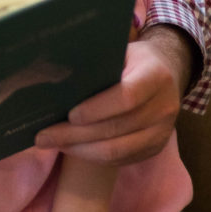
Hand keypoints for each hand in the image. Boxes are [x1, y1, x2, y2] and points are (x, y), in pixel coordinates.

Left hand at [34, 26, 191, 165]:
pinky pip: (120, 160)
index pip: (127, 97)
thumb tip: (53, 75)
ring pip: (116, 150)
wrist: (168, 73)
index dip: (97, 109)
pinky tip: (70, 148)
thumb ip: (97, 63)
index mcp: (155, 76)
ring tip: (51, 143)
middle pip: (116, 128)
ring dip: (79, 150)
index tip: (69, 115)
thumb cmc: (133, 59)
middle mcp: (164, 107)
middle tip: (42, 136)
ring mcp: (162, 132)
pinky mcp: (155, 149)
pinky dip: (92, 157)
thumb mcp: (120, 51)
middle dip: (75, 135)